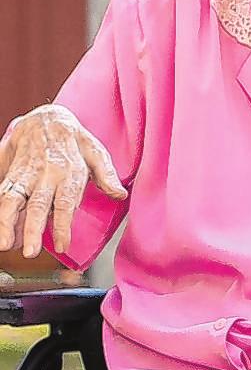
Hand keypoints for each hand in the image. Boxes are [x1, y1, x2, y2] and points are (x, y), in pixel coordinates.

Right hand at [0, 104, 124, 265]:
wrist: (45, 117)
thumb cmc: (74, 139)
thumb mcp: (96, 151)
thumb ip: (106, 174)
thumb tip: (120, 194)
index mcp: (68, 171)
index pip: (65, 203)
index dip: (63, 226)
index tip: (63, 246)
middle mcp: (44, 173)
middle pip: (37, 205)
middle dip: (32, 229)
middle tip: (30, 252)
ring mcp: (25, 173)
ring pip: (12, 199)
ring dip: (6, 222)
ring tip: (4, 244)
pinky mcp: (11, 171)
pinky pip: (2, 191)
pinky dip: (0, 210)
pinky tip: (0, 227)